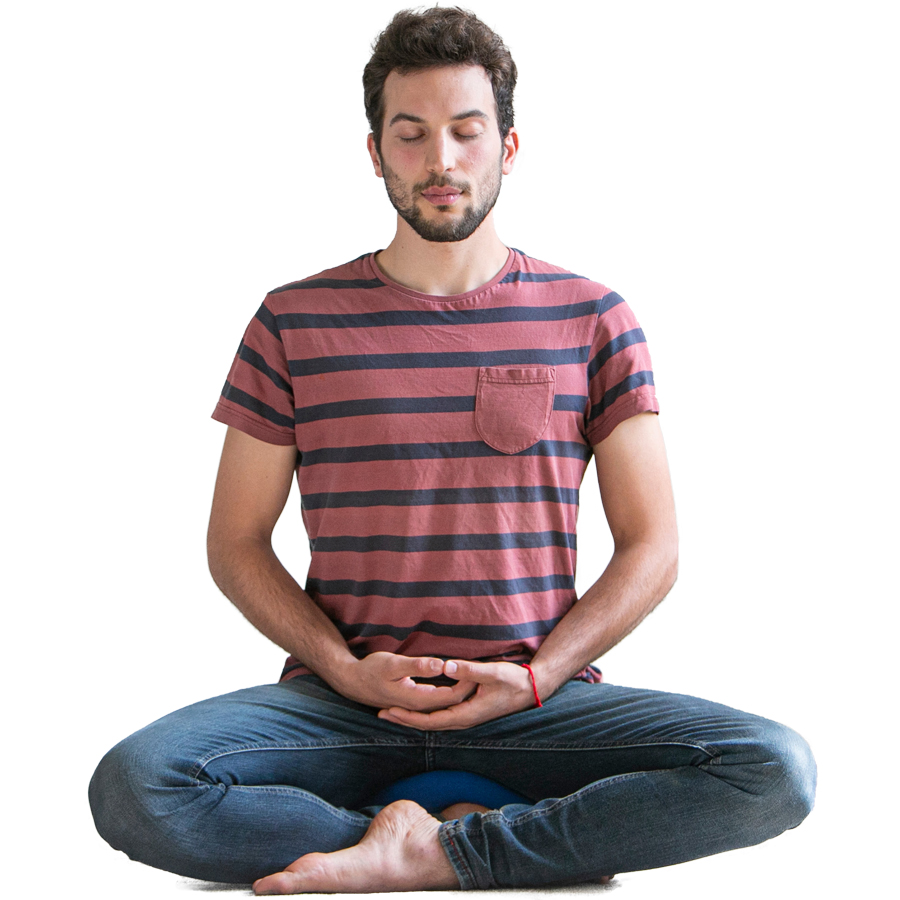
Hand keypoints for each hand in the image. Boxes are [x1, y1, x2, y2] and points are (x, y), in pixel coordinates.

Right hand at [333, 652, 475, 711]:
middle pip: (450, 702)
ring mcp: (414, 705)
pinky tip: (453, 684)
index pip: (451, 696)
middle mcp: (418, 705)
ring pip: (443, 703)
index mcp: (417, 698)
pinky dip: (447, 695)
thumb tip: (441, 665)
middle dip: (466, 689)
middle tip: (482, 674)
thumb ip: (418, 666)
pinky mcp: (412, 701)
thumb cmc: (371, 670)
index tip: (478, 671)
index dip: (466, 684)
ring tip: (473, 678)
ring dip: (458, 692)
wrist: (352, 682)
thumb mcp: (394, 664)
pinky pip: (435, 702)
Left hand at [377, 660, 536, 729]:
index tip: (389, 710)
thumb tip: (444, 666)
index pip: (430, 720)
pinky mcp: (468, 711)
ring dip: (413, 717)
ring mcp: (465, 717)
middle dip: (404, 719)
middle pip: (427, 724)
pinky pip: (441, 716)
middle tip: (381, 714)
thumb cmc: (513, 680)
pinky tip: (416, 708)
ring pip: (433, 722)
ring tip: (392, 712)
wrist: (531, 689)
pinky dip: (425, 714)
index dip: (408, 716)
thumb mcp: (492, 672)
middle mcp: (463, 720)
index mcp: (466, 714)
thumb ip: (468, 669)